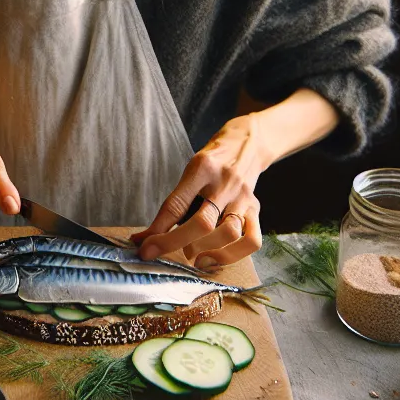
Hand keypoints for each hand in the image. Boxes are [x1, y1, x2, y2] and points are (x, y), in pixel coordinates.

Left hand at [128, 115, 273, 268]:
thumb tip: (146, 239)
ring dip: (207, 251)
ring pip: (229, 233)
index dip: (158, 232)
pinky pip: (252, 240)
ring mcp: (243, 197)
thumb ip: (174, 204)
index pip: (176, 205)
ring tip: (194, 256)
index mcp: (201, 168)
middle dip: (177, 244)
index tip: (144, 249)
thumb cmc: (212, 162)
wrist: (247, 143)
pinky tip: (217, 257)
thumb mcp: (190, 172)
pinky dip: (233, 255)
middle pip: (203, 223)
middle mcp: (224, 182)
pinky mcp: (255, 209)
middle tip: (165, 253)